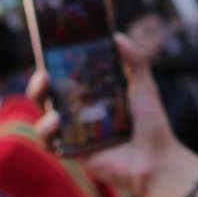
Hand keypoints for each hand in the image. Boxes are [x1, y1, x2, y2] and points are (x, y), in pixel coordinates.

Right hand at [29, 34, 177, 196]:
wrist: (159, 160)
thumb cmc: (152, 125)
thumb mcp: (144, 86)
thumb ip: (134, 60)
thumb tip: (116, 36)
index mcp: (90, 98)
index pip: (63, 80)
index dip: (51, 66)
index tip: (47, 53)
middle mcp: (78, 116)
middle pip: (46, 98)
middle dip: (38, 86)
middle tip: (43, 74)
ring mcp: (74, 136)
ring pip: (43, 121)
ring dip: (41, 108)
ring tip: (51, 103)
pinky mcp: (74, 154)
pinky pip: (51, 144)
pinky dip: (48, 133)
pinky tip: (57, 122)